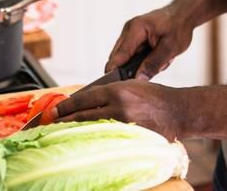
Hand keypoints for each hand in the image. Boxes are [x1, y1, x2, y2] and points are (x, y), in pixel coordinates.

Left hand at [53, 81, 187, 140]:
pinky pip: (105, 138)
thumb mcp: (130, 85)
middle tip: (50, 123)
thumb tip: (86, 100)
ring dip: (75, 131)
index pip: (83, 98)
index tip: (54, 110)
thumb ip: (109, 92)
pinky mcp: (129, 137)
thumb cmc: (154, 96)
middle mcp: (118, 107)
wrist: (176, 110)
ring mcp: (124, 124)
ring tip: (62, 133)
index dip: (66, 106)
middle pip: (83, 115)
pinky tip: (84, 141)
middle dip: (64, 120)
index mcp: (117, 91)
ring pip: (91, 128)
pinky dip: (93, 139)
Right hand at [107, 6, 194, 79]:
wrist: (183, 14)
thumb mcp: (170, 48)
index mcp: (136, 29)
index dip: (114, 72)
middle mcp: (129, 30)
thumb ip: (153, 64)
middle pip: (118, 58)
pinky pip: (133, 55)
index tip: (114, 87)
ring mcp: (130, 34)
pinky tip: (159, 58)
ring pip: (126, 58)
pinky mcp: (134, 39)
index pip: (119, 55)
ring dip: (140, 65)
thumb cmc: (178, 27)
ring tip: (161, 62)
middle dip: (131, 70)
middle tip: (150, 74)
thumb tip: (138, 79)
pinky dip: (143, 61)